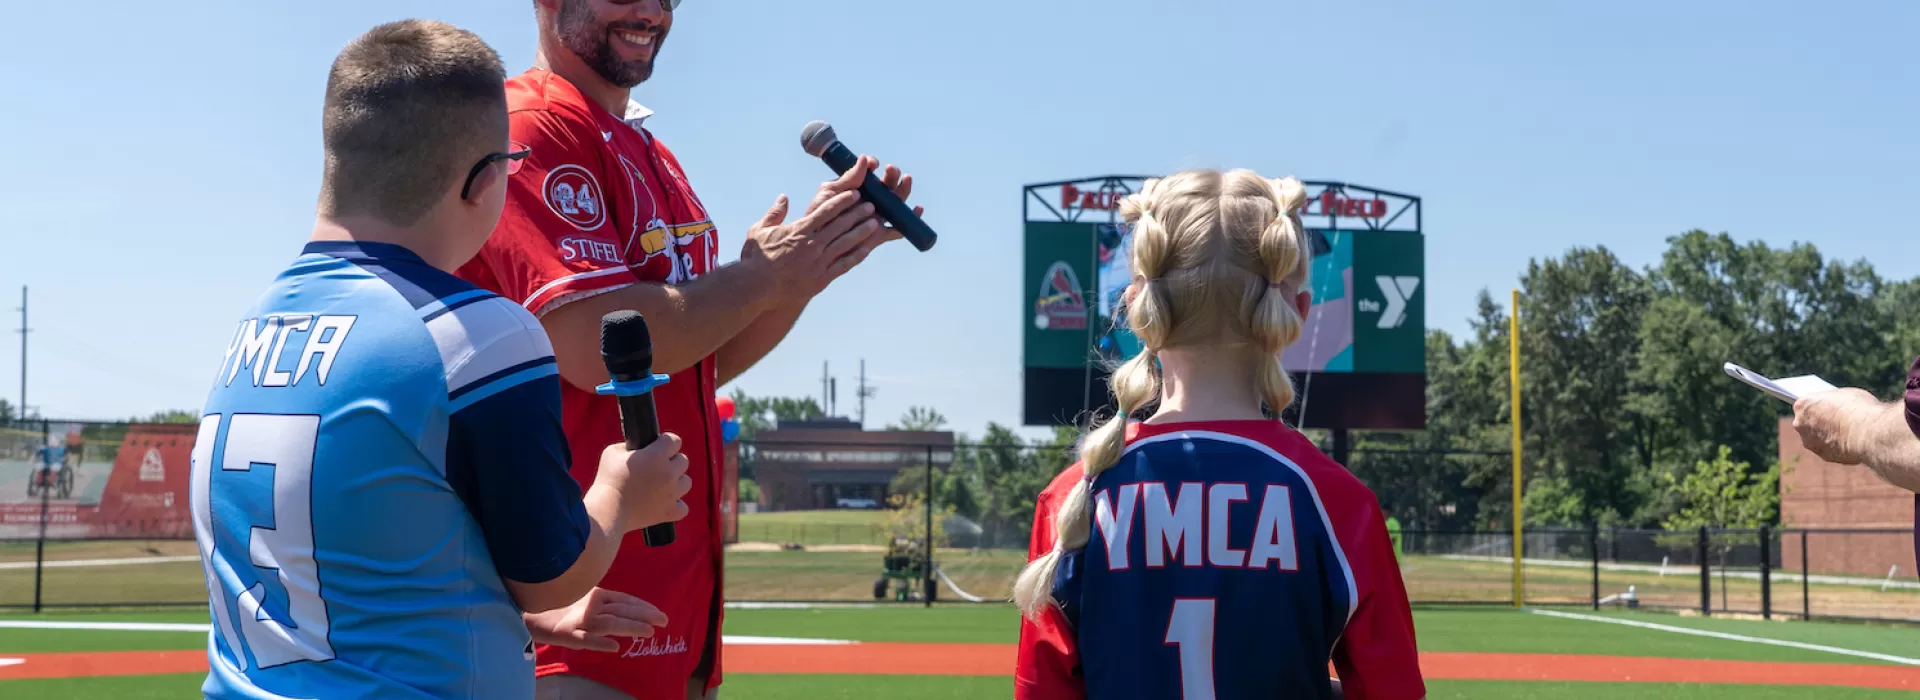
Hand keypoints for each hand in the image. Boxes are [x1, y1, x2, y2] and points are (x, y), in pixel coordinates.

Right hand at [524, 587, 667, 652]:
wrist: (526, 610)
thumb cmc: (560, 604)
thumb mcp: (585, 598)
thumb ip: (605, 603)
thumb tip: (630, 609)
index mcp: (596, 594)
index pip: (625, 600)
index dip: (644, 606)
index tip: (660, 613)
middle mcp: (590, 604)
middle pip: (621, 610)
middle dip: (644, 615)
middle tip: (664, 621)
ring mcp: (579, 620)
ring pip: (608, 623)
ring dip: (629, 626)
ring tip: (648, 632)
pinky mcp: (566, 634)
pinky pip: (584, 639)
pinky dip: (599, 642)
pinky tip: (613, 646)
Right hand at [586, 433, 691, 533]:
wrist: (608, 509)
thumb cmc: (608, 479)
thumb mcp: (613, 452)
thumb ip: (630, 447)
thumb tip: (639, 450)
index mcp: (657, 455)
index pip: (674, 440)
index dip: (665, 442)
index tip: (657, 447)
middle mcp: (669, 472)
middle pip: (683, 460)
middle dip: (671, 461)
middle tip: (654, 468)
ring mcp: (672, 493)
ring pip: (686, 482)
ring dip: (676, 481)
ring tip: (660, 485)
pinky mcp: (670, 512)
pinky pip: (683, 507)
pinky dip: (676, 505)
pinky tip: (664, 503)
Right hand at [740, 158, 878, 299]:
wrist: (756, 288)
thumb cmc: (755, 259)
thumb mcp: (759, 231)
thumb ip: (774, 213)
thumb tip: (783, 198)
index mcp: (799, 231)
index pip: (825, 212)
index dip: (842, 201)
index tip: (853, 194)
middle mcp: (813, 245)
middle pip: (840, 225)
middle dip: (857, 213)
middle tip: (871, 205)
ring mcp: (819, 262)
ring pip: (846, 243)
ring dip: (862, 232)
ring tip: (875, 223)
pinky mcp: (821, 279)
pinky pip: (844, 265)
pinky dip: (856, 256)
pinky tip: (867, 249)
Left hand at [808, 160, 922, 287]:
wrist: (815, 242)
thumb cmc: (820, 215)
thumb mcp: (831, 193)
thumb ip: (848, 179)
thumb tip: (864, 159)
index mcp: (857, 188)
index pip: (870, 172)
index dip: (873, 166)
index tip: (873, 164)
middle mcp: (870, 200)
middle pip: (888, 185)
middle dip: (892, 175)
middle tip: (890, 170)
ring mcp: (877, 216)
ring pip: (897, 202)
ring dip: (904, 189)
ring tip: (906, 180)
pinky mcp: (881, 233)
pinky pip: (900, 227)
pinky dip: (912, 218)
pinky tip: (918, 209)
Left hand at [1792, 388, 1882, 464]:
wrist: (1867, 432)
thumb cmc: (1858, 408)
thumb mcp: (1846, 395)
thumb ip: (1834, 402)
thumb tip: (1836, 406)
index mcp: (1802, 405)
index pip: (1807, 404)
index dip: (1820, 405)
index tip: (1828, 406)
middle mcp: (1800, 424)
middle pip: (1809, 422)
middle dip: (1821, 421)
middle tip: (1838, 419)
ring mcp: (1810, 442)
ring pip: (1818, 438)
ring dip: (1829, 436)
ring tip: (1847, 432)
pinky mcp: (1823, 455)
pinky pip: (1830, 450)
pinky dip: (1839, 447)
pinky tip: (1851, 443)